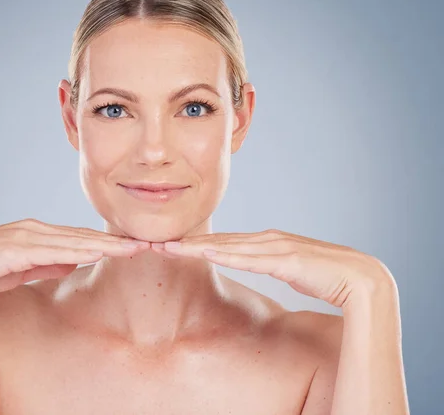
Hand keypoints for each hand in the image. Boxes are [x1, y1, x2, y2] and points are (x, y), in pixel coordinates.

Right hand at [0, 218, 148, 298]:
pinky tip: (100, 252)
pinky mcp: (16, 247)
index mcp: (36, 234)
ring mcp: (25, 236)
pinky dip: (79, 250)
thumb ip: (46, 262)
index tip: (134, 247)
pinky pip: (54, 250)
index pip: (79, 239)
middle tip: (148, 243)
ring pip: (74, 241)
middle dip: (116, 241)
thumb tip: (74, 261)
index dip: (108, 243)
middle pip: (83, 236)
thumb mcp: (21, 269)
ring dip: (106, 244)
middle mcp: (34, 230)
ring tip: (135, 248)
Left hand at [151, 229, 394, 307]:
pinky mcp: (287, 261)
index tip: (170, 247)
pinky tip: (206, 253)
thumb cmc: (326, 277)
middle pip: (220, 241)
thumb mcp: (290, 270)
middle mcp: (269, 239)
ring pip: (229, 247)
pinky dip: (228, 255)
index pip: (225, 243)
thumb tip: (257, 264)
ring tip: (168, 248)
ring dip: (197, 247)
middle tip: (155, 243)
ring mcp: (277, 248)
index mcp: (268, 242)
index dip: (196, 244)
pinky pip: (251, 259)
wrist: (362, 280)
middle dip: (187, 243)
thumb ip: (272, 263)